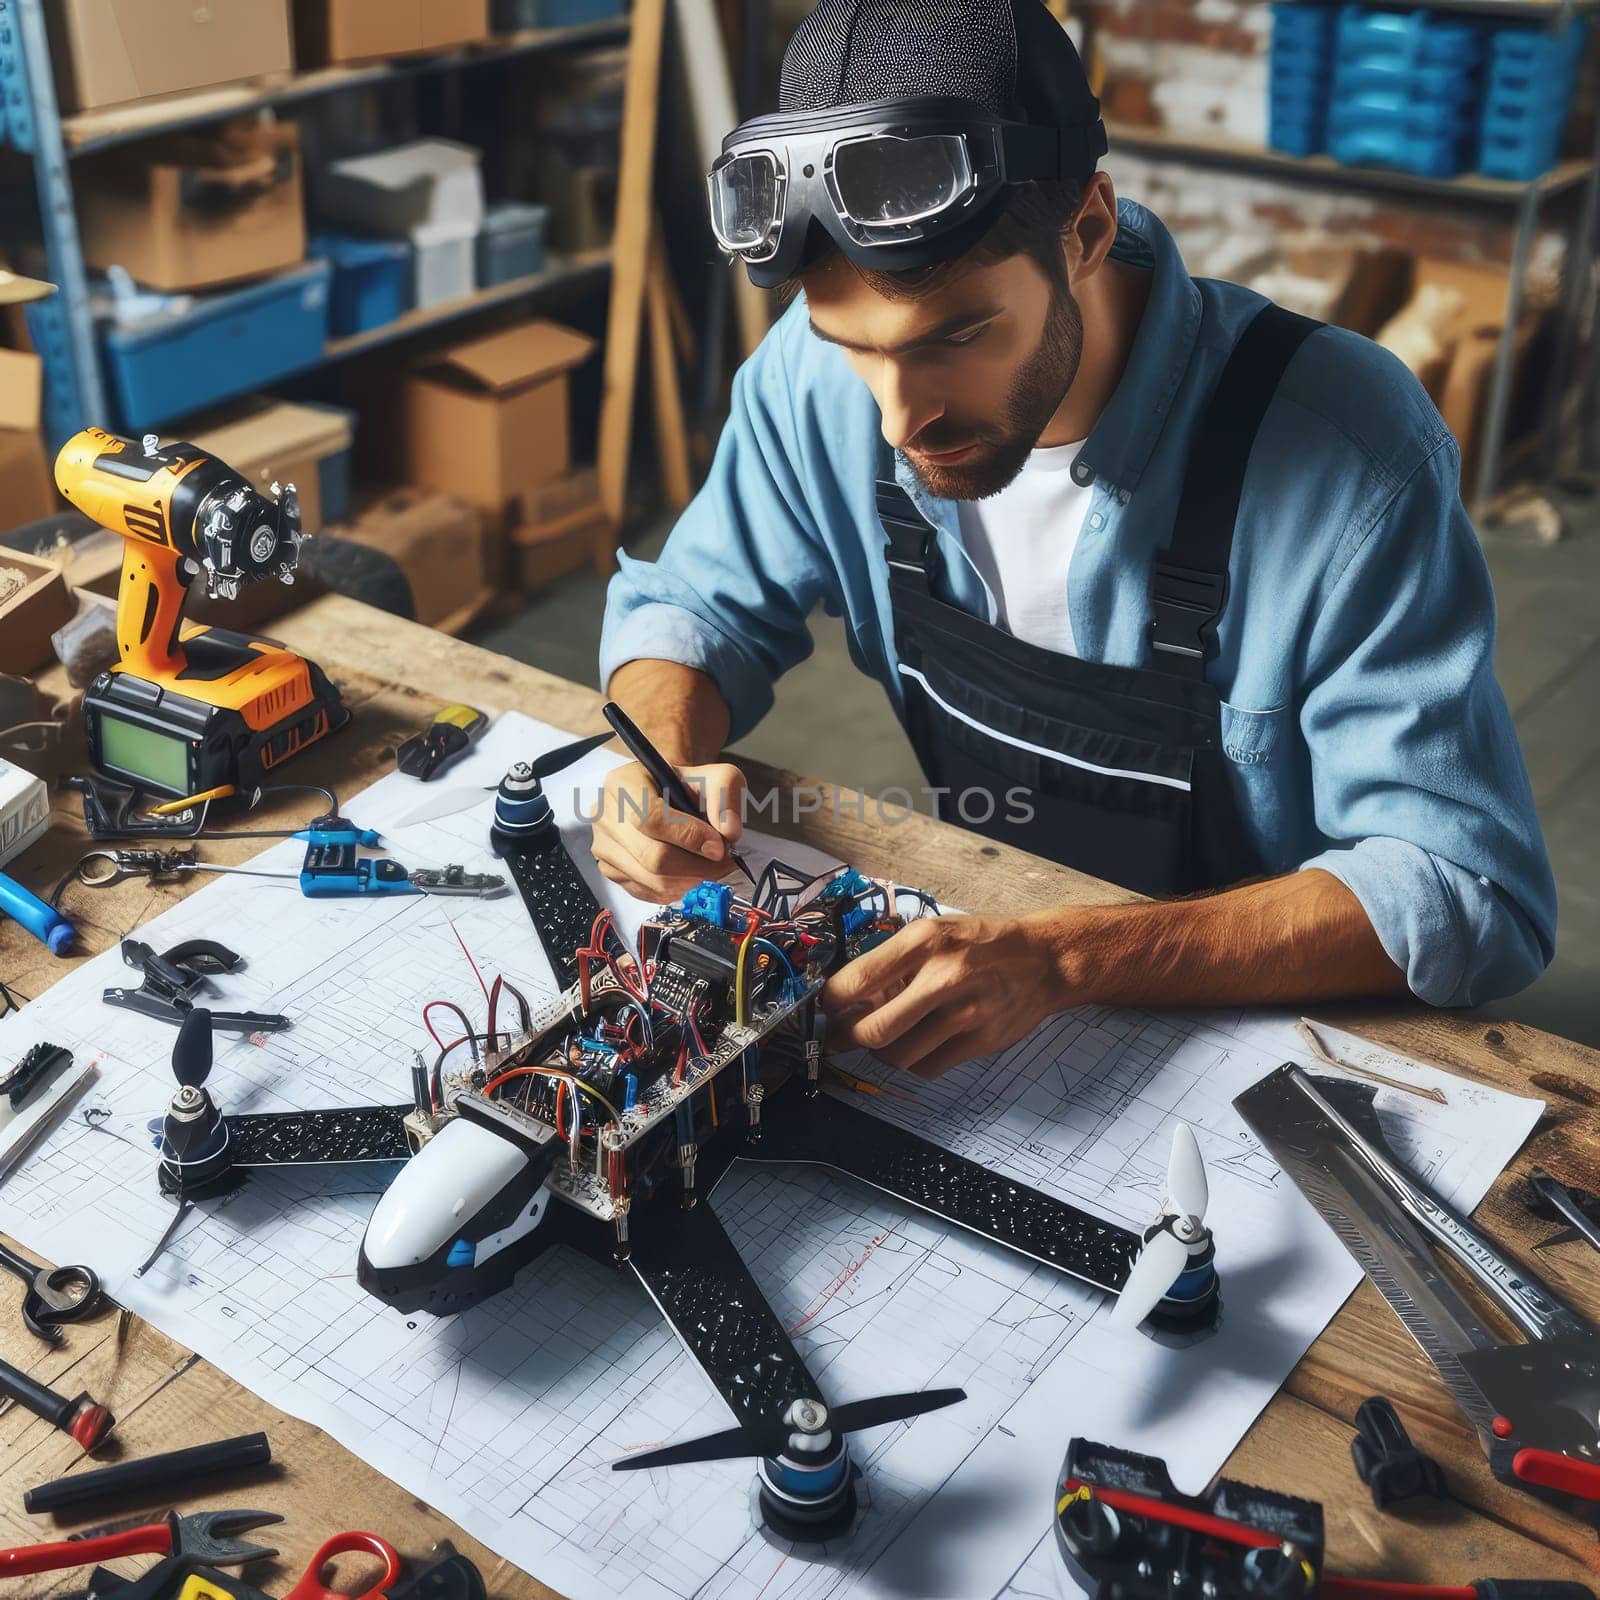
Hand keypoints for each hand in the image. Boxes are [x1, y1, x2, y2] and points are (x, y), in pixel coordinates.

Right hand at [590, 758, 745, 901]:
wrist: (664, 796)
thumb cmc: (686, 786)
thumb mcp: (712, 775)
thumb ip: (725, 793)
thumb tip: (728, 832)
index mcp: (623, 784)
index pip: (650, 817)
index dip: (688, 836)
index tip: (718, 846)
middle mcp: (605, 816)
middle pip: (651, 856)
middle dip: (695, 866)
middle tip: (723, 863)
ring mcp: (604, 847)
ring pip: (651, 880)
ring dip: (689, 881)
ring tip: (710, 868)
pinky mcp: (610, 872)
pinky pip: (647, 893)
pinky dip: (675, 890)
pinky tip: (689, 875)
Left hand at [819, 912, 1069, 1077]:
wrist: (1044, 960)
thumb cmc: (983, 942)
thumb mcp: (936, 931)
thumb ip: (894, 960)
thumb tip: (848, 995)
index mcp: (926, 941)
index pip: (859, 979)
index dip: (831, 1000)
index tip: (824, 1006)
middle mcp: (944, 977)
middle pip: (874, 1030)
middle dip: (846, 1038)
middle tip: (839, 1036)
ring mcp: (965, 1014)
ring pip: (898, 1056)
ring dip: (879, 1052)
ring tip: (881, 1038)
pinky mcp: (980, 1042)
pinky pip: (927, 1068)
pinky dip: (911, 1063)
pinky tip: (915, 1045)